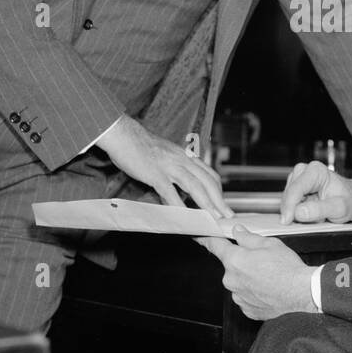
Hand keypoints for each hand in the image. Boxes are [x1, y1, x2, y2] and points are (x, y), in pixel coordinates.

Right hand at [96, 115, 231, 218]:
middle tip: (227, 215)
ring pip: (195, 186)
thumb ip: (173, 174)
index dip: (218, 191)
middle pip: (207, 181)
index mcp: (186, 156)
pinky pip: (170, 192)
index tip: (222, 204)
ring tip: (213, 217)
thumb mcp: (165, 157)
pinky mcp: (155, 173)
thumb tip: (176, 194)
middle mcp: (182, 160)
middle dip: (219, 200)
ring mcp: (170, 166)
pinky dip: (178, 205)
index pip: (209, 174)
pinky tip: (183, 216)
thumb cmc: (141, 147)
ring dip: (206, 204)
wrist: (124, 134)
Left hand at [197, 226, 317, 319]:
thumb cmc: (288, 269)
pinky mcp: (247, 309)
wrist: (302, 294)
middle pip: (231, 266)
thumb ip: (248, 237)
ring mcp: (238, 296)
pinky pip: (246, 296)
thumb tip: (238, 232)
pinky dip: (254, 292)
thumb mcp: (269, 243)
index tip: (200, 237)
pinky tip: (268, 289)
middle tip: (262, 262)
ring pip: (239, 282)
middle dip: (242, 262)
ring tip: (269, 277)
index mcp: (234, 260)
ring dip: (249, 278)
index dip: (207, 239)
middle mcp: (231, 280)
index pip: (214, 246)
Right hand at [279, 161, 351, 223]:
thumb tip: (298, 212)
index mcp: (316, 171)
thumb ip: (319, 210)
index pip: (295, 190)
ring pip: (287, 200)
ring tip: (316, 213)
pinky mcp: (294, 187)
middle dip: (296, 211)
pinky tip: (311, 211)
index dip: (289, 207)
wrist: (351, 198)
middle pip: (289, 195)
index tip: (286, 221)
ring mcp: (298, 178)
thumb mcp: (339, 209)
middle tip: (316, 219)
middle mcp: (304, 171)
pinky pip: (289, 203)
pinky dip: (297, 211)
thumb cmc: (347, 200)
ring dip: (297, 212)